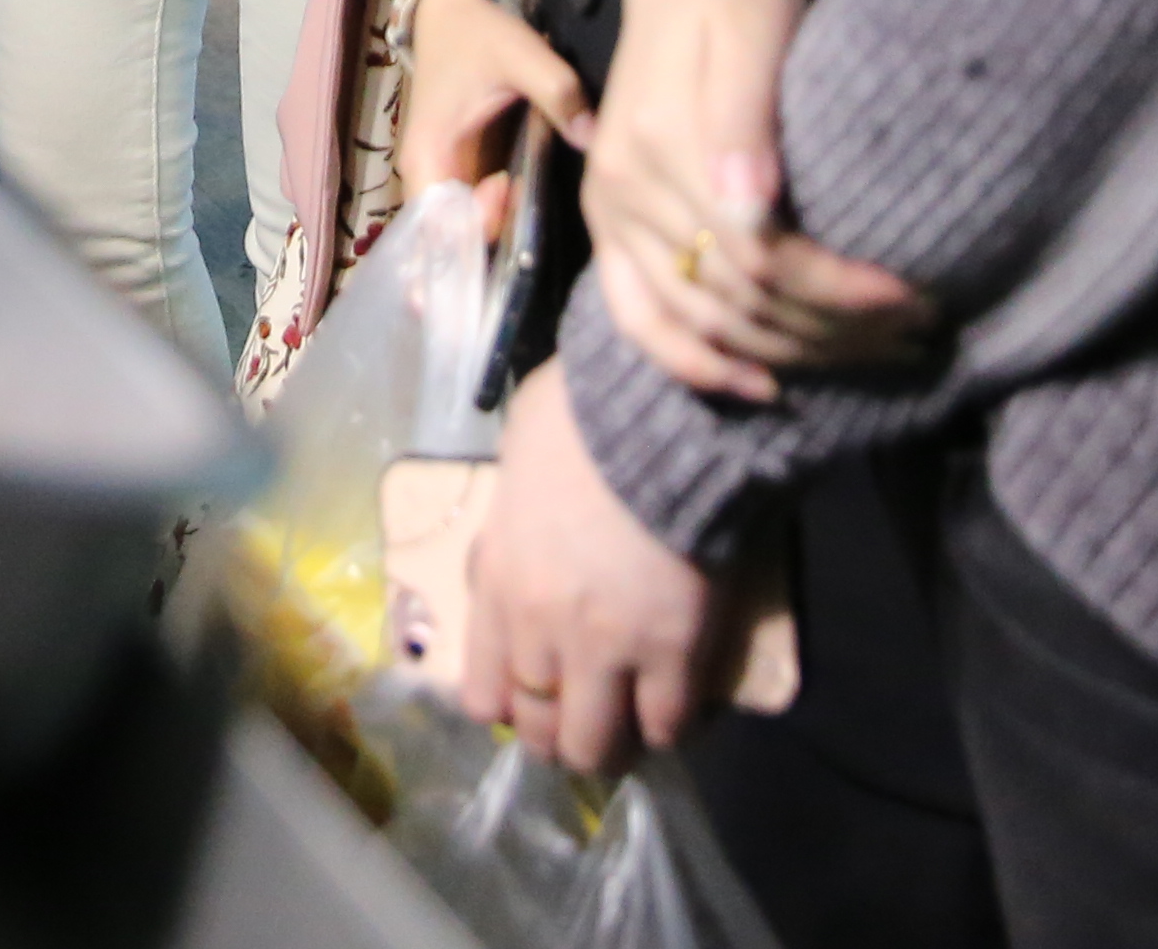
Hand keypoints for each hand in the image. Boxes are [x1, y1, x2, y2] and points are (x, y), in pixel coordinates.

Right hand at [396, 0, 584, 214]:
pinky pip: (473, 215)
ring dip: (498, 230)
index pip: (439, 223)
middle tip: (528, 200)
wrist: (452, 12)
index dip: (477, 221)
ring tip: (531, 199)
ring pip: (463, 231)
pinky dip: (499, 219)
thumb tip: (592, 137)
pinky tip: (527, 200)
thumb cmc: (477, 34)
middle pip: (450, 238)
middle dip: (492, 235)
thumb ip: (557, 91)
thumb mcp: (519, 53)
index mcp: (428, 154)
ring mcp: (443, 177)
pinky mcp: (460, 173)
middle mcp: (427, 176)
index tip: (510, 186)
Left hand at [456, 358, 757, 776]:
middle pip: (539, 729)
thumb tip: (524, 520)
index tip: (532, 701)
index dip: (509, 708)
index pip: (482, 692)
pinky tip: (675, 711)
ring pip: (597, 744)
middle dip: (559, 738)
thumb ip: (514, 514)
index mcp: (498, 582)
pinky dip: (669, 727)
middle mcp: (541, 629)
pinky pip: (667, 722)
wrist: (655, 411)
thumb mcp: (518, 459)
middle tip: (584, 726)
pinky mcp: (674, 649)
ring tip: (628, 733)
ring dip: (611, 746)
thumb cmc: (582, 415)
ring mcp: (608, 647)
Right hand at [578, 0, 933, 404]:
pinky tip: (762, 387)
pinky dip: (695, 364)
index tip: (916, 298)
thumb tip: (751, 206)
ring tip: (875, 356)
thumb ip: (745, 116)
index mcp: (655, 143)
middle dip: (831, 329)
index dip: (838, 292)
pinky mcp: (612, 228)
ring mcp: (610, 214)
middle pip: (735, 298)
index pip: (756, 256)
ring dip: (788, 352)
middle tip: (919, 334)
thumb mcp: (751, 28)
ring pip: (701, 320)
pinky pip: (640, 319)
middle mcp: (621, 189)